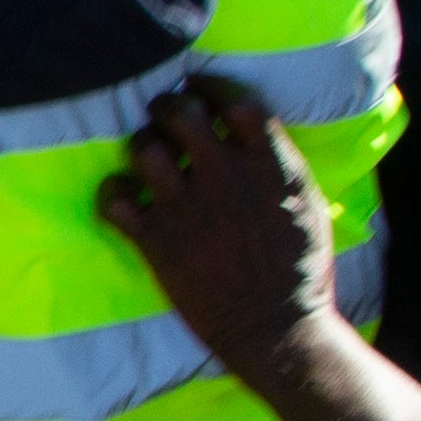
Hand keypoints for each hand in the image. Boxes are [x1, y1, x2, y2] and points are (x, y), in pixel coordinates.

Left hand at [92, 80, 335, 380]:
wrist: (278, 331)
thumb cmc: (302, 270)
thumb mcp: (308, 204)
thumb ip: (278, 163)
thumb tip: (249, 129)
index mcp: (272, 166)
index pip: (234, 100)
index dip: (210, 89)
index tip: (198, 91)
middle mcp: (226, 178)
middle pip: (180, 112)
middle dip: (167, 109)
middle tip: (166, 121)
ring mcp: (188, 208)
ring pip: (142, 148)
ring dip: (142, 149)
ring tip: (149, 162)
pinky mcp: (157, 241)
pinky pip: (114, 196)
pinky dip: (113, 193)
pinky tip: (125, 201)